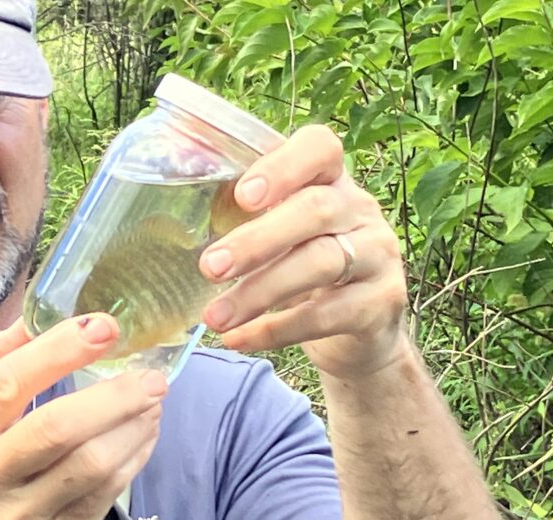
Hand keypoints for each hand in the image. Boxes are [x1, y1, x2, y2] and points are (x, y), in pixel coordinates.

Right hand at [0, 315, 166, 519]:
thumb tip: (34, 313)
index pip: (5, 385)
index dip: (58, 351)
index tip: (102, 326)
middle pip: (58, 428)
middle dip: (115, 396)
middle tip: (152, 375)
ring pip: (92, 464)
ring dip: (134, 425)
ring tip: (153, 400)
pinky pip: (107, 494)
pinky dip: (133, 457)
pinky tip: (144, 435)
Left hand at [198, 125, 408, 379]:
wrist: (361, 328)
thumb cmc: (302, 264)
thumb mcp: (279, 230)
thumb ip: (240, 209)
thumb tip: (172, 167)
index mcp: (330, 179)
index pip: (321, 148)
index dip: (283, 166)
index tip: (243, 196)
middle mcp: (360, 210)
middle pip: (314, 211)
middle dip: (257, 240)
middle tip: (210, 267)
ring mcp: (377, 255)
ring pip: (321, 264)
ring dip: (260, 292)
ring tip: (213, 318)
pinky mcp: (380, 303)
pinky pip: (326, 315)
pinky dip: (276, 329)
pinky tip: (238, 339)